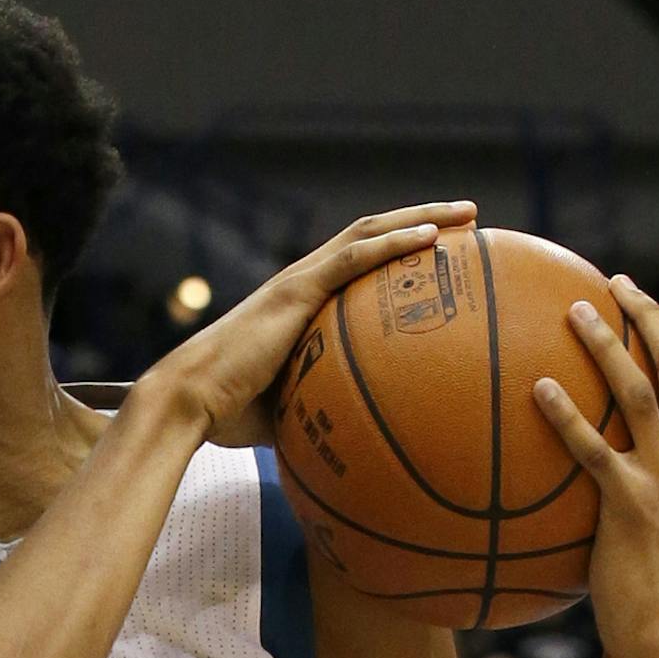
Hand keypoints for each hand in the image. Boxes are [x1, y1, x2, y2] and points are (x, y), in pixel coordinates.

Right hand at [141, 202, 478, 444]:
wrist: (189, 402)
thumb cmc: (229, 412)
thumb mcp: (291, 406)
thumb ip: (324, 407)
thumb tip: (360, 441)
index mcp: (299, 304)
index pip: (356, 263)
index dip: (398, 251)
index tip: (444, 250)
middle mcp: (301, 283)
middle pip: (370, 235)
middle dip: (422, 221)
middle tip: (469, 219)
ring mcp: (297, 283)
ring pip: (368, 234)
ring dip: (419, 220)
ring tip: (466, 215)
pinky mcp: (294, 292)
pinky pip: (353, 259)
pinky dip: (393, 244)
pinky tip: (430, 239)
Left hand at [535, 278, 658, 657]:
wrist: (658, 629)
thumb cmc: (644, 571)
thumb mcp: (657, 509)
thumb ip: (638, 466)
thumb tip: (586, 432)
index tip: (632, 293)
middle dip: (646, 316)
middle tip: (607, 284)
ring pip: (638, 393)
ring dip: (606, 347)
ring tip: (572, 313)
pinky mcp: (632, 505)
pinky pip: (593, 448)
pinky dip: (566, 414)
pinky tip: (535, 389)